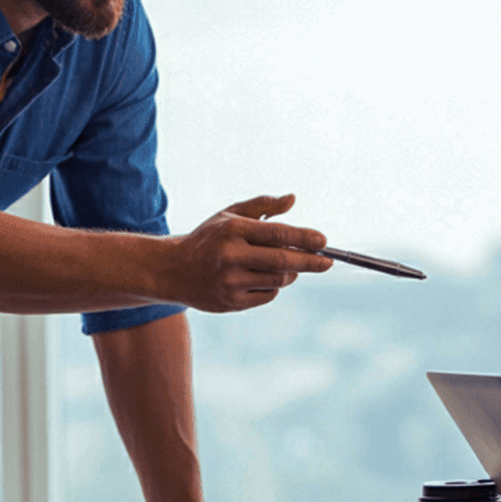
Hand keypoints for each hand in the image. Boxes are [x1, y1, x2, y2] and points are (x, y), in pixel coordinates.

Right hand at [166, 194, 332, 312]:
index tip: (323, 241)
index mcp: (232, 230)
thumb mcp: (230, 215)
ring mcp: (230, 281)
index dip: (304, 238)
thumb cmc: (208, 239)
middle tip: (328, 262)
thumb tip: (292, 199)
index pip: (277, 233)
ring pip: (278, 280)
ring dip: (290, 273)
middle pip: (282, 260)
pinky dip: (273, 287)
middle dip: (310, 261)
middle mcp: (230, 256)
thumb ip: (262, 206)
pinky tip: (262, 278)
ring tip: (284, 265)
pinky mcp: (230, 302)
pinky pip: (267, 295)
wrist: (172, 270)